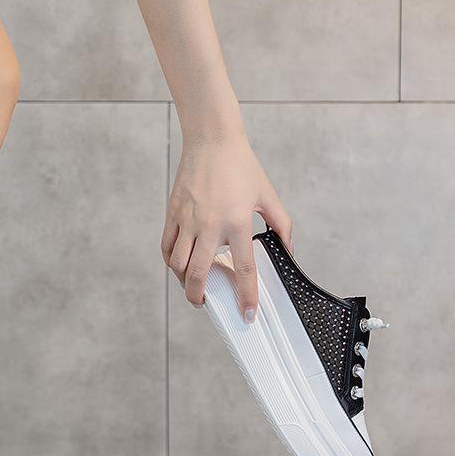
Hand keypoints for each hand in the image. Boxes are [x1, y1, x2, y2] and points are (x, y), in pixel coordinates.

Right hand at [161, 133, 291, 319]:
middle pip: (200, 274)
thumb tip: (288, 249)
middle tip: (204, 304)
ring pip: (178, 264)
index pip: (243, 269)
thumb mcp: (267, 195)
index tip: (247, 314)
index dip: (246, 295)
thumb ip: (281, 225)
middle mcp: (210, 225)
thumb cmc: (241, 167)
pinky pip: (166, 247)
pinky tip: (179, 265)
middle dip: (200, 297)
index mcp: (237, 222)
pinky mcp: (172, 214)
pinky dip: (171, 261)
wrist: (212, 141)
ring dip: (184, 280)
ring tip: (192, 284)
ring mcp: (188, 220)